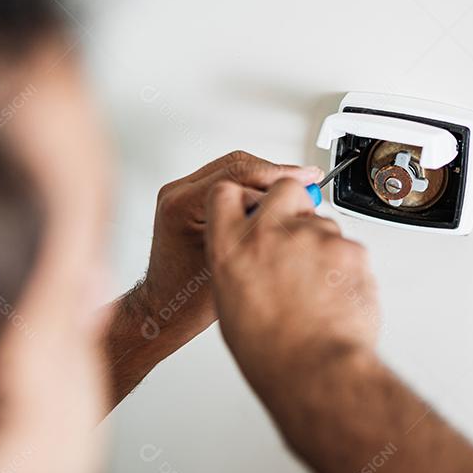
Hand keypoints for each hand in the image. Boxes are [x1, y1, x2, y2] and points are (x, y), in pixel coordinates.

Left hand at [135, 151, 321, 341]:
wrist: (166, 308)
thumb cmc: (190, 298)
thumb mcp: (234, 262)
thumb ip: (259, 229)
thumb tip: (296, 204)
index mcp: (183, 206)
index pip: (238, 175)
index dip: (279, 175)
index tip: (305, 179)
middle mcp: (178, 194)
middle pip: (236, 165)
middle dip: (275, 173)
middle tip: (306, 181)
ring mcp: (180, 194)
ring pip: (232, 169)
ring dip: (264, 179)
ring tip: (292, 194)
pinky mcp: (187, 199)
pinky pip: (225, 181)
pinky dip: (251, 188)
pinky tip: (270, 203)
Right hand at [205, 177, 380, 390]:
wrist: (314, 368)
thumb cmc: (272, 350)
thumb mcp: (230, 305)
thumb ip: (241, 268)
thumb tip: (256, 262)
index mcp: (231, 248)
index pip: (225, 193)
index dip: (243, 197)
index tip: (253, 205)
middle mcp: (269, 233)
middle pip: (285, 189)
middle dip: (294, 202)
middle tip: (297, 235)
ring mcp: (312, 237)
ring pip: (324, 223)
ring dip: (322, 246)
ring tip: (317, 288)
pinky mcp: (349, 248)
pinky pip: (349, 248)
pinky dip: (346, 267)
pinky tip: (335, 295)